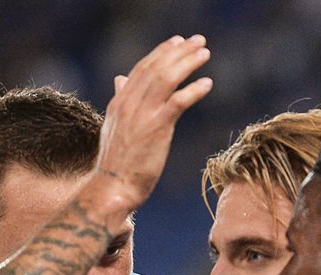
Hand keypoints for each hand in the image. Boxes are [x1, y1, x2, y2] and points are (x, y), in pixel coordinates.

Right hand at [92, 35, 211, 214]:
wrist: (112, 188)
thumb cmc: (116, 164)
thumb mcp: (113, 127)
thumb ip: (120, 101)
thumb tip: (120, 80)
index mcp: (119, 103)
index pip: (141, 69)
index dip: (161, 53)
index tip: (177, 42)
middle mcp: (129, 104)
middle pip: (156, 68)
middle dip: (179, 51)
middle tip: (198, 40)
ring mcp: (142, 115)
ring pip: (167, 78)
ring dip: (188, 63)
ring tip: (204, 54)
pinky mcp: (157, 128)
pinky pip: (178, 101)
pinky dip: (193, 90)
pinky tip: (207, 83)